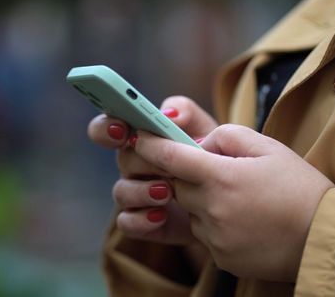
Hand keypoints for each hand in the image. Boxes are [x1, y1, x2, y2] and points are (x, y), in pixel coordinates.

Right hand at [87, 96, 216, 246]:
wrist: (227, 197)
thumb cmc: (210, 156)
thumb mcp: (205, 129)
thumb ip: (186, 112)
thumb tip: (168, 114)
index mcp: (140, 138)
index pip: (108, 127)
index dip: (107, 128)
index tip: (122, 130)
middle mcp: (133, 165)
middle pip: (122, 159)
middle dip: (143, 161)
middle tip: (166, 165)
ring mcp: (135, 195)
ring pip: (121, 192)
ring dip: (141, 192)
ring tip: (167, 192)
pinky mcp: (143, 222)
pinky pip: (128, 222)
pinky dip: (141, 220)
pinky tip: (160, 216)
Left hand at [132, 124, 334, 281]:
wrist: (326, 238)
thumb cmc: (301, 187)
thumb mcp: (269, 148)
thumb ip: (228, 136)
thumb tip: (200, 144)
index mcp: (221, 177)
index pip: (170, 157)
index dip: (150, 145)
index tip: (140, 136)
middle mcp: (212, 210)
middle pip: (178, 186)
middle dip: (190, 176)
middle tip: (222, 172)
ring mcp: (216, 238)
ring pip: (192, 212)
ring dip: (204, 202)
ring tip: (243, 200)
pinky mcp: (222, 258)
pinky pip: (206, 236)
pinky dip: (217, 226)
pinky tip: (247, 221)